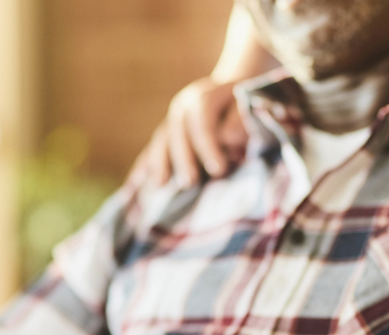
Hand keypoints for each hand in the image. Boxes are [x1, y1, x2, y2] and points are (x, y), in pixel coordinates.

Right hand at [131, 76, 249, 187]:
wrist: (230, 96)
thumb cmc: (244, 107)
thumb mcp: (249, 107)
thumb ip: (241, 121)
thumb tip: (227, 139)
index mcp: (204, 95)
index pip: (202, 117)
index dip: (208, 143)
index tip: (218, 170)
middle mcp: (182, 105)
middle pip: (178, 130)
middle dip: (183, 158)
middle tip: (190, 183)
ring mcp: (171, 120)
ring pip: (162, 139)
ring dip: (160, 162)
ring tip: (161, 185)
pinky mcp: (166, 134)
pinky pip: (153, 150)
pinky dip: (145, 166)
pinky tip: (138, 184)